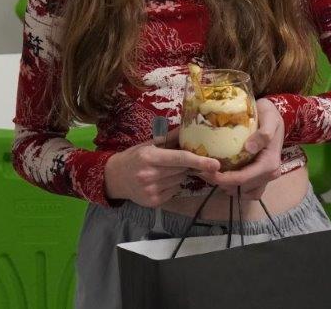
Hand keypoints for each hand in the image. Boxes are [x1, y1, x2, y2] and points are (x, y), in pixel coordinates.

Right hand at [104, 129, 220, 206]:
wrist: (114, 178)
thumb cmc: (133, 158)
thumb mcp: (148, 145)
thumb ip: (169, 139)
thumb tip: (188, 129)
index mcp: (149, 157)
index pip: (180, 159)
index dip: (199, 161)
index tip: (216, 164)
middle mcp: (150, 175)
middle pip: (182, 170)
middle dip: (184, 165)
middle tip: (173, 161)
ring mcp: (152, 190)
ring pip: (180, 181)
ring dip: (178, 175)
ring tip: (163, 171)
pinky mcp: (154, 201)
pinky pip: (174, 191)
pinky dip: (172, 185)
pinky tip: (160, 181)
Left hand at [205, 98, 284, 199]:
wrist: (274, 117)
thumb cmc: (270, 115)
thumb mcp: (269, 119)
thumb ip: (263, 134)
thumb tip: (249, 148)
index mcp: (269, 164)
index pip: (243, 178)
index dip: (223, 179)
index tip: (205, 171)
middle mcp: (269, 174)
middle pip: (241, 187)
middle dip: (220, 182)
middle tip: (201, 171)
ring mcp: (265, 177)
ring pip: (243, 192)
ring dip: (226, 187)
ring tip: (209, 174)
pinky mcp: (261, 176)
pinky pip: (248, 190)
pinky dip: (234, 187)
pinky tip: (222, 177)